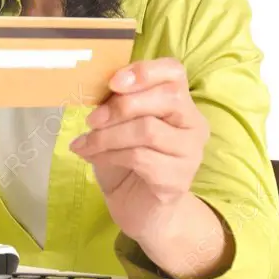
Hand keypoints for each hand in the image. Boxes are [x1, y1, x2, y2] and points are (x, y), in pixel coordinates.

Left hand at [68, 57, 209, 245]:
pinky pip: (140, 158)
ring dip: (107, 136)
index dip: (144, 71)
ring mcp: (190, 152)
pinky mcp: (178, 179)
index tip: (113, 82)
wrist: (137, 207)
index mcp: (180, 101)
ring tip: (84, 144)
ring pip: (148, 130)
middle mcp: (193, 124)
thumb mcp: (117, 123)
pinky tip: (93, 158)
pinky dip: (109, 155)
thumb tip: (98, 87)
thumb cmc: (126, 159)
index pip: (174, 71)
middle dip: (121, 106)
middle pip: (166, 99)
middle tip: (90, 119)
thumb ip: (116, 102)